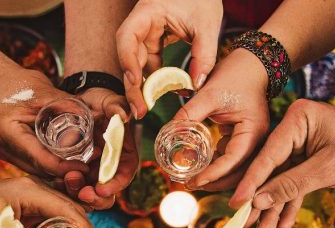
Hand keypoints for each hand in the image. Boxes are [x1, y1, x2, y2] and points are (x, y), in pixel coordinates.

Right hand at [0, 68, 88, 179]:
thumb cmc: (15, 82)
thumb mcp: (43, 91)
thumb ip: (68, 105)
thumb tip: (98, 116)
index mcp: (9, 131)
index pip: (41, 159)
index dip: (65, 167)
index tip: (85, 167)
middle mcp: (3, 147)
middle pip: (39, 169)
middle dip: (65, 170)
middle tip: (90, 165)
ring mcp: (3, 152)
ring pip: (36, 170)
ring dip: (57, 169)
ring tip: (82, 162)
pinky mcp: (7, 153)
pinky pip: (30, 164)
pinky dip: (47, 163)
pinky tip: (64, 158)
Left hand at [63, 87, 139, 209]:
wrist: (81, 99)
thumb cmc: (100, 100)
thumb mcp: (110, 100)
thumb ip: (117, 106)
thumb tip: (124, 115)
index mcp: (124, 153)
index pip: (124, 174)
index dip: (115, 185)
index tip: (101, 189)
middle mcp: (109, 165)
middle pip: (107, 191)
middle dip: (96, 197)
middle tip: (82, 194)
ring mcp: (93, 169)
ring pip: (88, 191)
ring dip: (77, 192)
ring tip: (63, 183)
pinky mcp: (78, 169)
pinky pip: (73, 184)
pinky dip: (65, 187)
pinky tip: (55, 181)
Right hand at [116, 0, 222, 117]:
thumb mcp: (207, 25)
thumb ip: (204, 54)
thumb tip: (196, 84)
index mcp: (148, 11)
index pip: (128, 37)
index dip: (127, 61)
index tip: (135, 82)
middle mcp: (142, 23)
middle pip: (129, 55)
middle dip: (133, 85)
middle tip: (138, 110)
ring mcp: (148, 32)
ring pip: (139, 62)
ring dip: (143, 86)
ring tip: (145, 108)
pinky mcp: (156, 40)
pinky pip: (151, 62)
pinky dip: (156, 78)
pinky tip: (161, 94)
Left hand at [174, 50, 269, 190]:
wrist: (252, 62)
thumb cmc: (236, 74)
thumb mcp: (209, 94)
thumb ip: (189, 114)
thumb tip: (168, 133)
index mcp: (253, 132)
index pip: (233, 161)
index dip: (213, 174)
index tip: (193, 181)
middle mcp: (257, 141)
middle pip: (238, 173)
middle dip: (214, 182)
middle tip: (188, 184)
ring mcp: (252, 141)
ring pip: (235, 169)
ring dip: (215, 177)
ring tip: (191, 179)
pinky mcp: (244, 138)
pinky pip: (231, 158)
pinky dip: (216, 165)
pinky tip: (199, 166)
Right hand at [233, 100, 334, 227]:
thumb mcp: (328, 169)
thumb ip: (291, 185)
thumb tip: (258, 201)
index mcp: (297, 120)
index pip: (267, 156)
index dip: (251, 183)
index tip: (236, 205)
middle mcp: (294, 129)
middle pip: (269, 169)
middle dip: (260, 200)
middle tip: (245, 225)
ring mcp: (301, 144)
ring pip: (280, 180)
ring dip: (274, 206)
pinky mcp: (309, 157)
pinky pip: (294, 182)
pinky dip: (290, 202)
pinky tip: (283, 224)